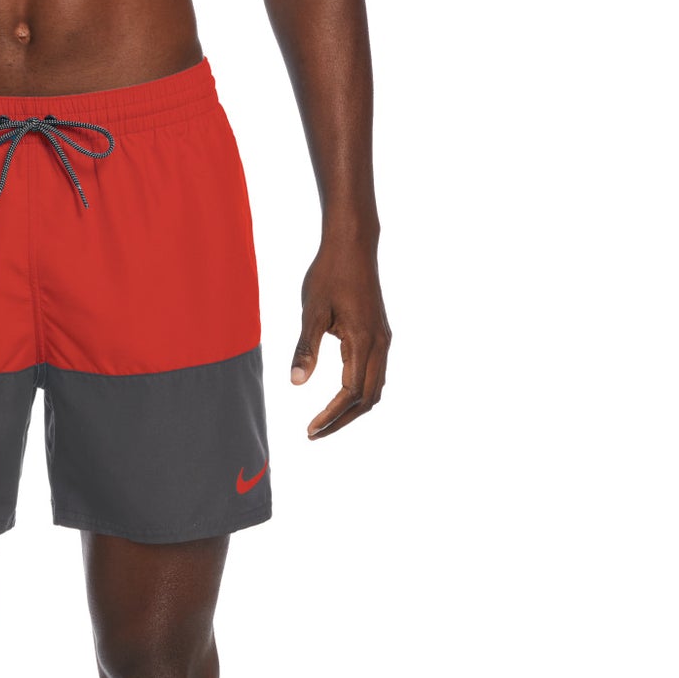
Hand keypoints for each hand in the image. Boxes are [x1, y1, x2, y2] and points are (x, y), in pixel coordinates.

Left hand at [290, 234, 391, 438]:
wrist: (354, 244)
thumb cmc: (329, 273)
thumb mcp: (311, 311)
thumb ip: (306, 348)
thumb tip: (295, 383)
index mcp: (363, 341)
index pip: (350, 393)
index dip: (330, 415)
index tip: (309, 429)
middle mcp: (380, 344)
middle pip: (368, 399)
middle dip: (342, 420)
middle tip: (314, 433)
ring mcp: (383, 339)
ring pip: (376, 388)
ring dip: (353, 409)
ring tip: (326, 421)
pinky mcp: (380, 333)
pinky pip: (376, 373)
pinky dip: (360, 392)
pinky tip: (340, 396)